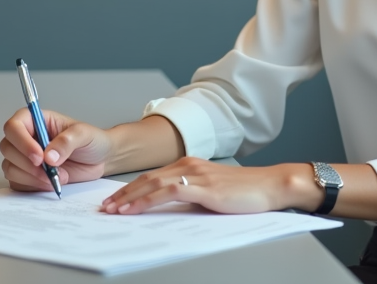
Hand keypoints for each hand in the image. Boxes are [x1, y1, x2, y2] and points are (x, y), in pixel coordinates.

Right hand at [0, 108, 111, 191]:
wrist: (100, 160)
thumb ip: (67, 141)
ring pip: (10, 167)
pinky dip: (33, 186)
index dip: (22, 142)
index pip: (14, 127)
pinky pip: (18, 183)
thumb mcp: (84, 134)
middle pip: (8, 148)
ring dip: (32, 176)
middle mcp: (27, 137)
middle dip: (27, 163)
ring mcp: (24, 157)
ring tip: (57, 176)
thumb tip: (49, 156)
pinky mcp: (27, 175)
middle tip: (49, 169)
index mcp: (36, 120)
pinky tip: (51, 183)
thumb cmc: (91, 140)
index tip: (39, 157)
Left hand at [101, 158, 317, 215]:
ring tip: (112, 210)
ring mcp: (196, 175)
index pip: (153, 176)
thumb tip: (170, 210)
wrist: (272, 186)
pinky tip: (134, 209)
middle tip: (105, 207)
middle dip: (123, 193)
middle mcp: (190, 166)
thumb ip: (193, 195)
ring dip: (129, 198)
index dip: (131, 188)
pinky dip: (146, 201)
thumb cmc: (248, 192)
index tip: (115, 200)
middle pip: (147, 178)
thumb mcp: (214, 192)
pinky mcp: (203, 188)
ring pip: (152, 184)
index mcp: (192, 165)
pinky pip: (167, 193)